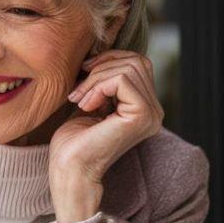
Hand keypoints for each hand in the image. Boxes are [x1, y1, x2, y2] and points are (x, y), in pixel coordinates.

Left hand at [48, 51, 163, 222]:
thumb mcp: (92, 100)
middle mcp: (154, 111)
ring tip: (79, 99)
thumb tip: (104, 52)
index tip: (81, 79)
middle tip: (78, 90)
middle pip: (136, 60)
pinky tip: (86, 106)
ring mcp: (152, 114)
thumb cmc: (74, 141)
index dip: (107, 62)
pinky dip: (98, 86)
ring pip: (129, 67)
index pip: (136, 63)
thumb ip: (105, 81)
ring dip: (96, 78)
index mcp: (144, 107)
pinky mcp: (142, 116)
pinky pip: (122, 79)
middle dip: (101, 67)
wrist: (69, 170)